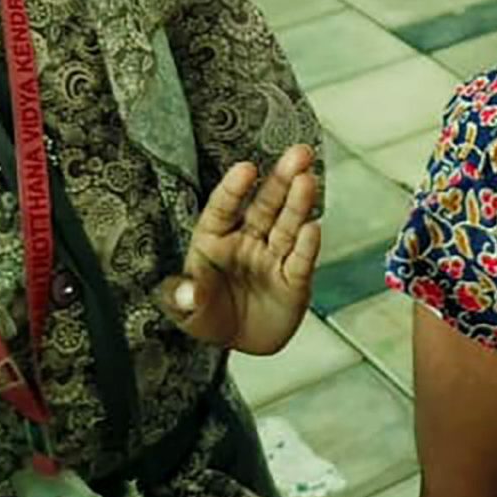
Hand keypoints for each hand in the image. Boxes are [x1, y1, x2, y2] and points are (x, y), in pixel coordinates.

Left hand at [162, 143, 321, 353]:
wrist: (238, 342)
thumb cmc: (207, 316)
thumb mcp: (184, 310)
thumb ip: (182, 297)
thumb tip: (187, 292)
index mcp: (214, 239)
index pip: (223, 208)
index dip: (234, 188)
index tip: (246, 169)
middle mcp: (247, 241)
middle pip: (265, 206)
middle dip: (281, 180)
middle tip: (298, 154)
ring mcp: (273, 258)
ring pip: (288, 226)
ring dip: (299, 204)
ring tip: (308, 180)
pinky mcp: (294, 281)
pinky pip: (301, 260)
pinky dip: (307, 246)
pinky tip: (313, 228)